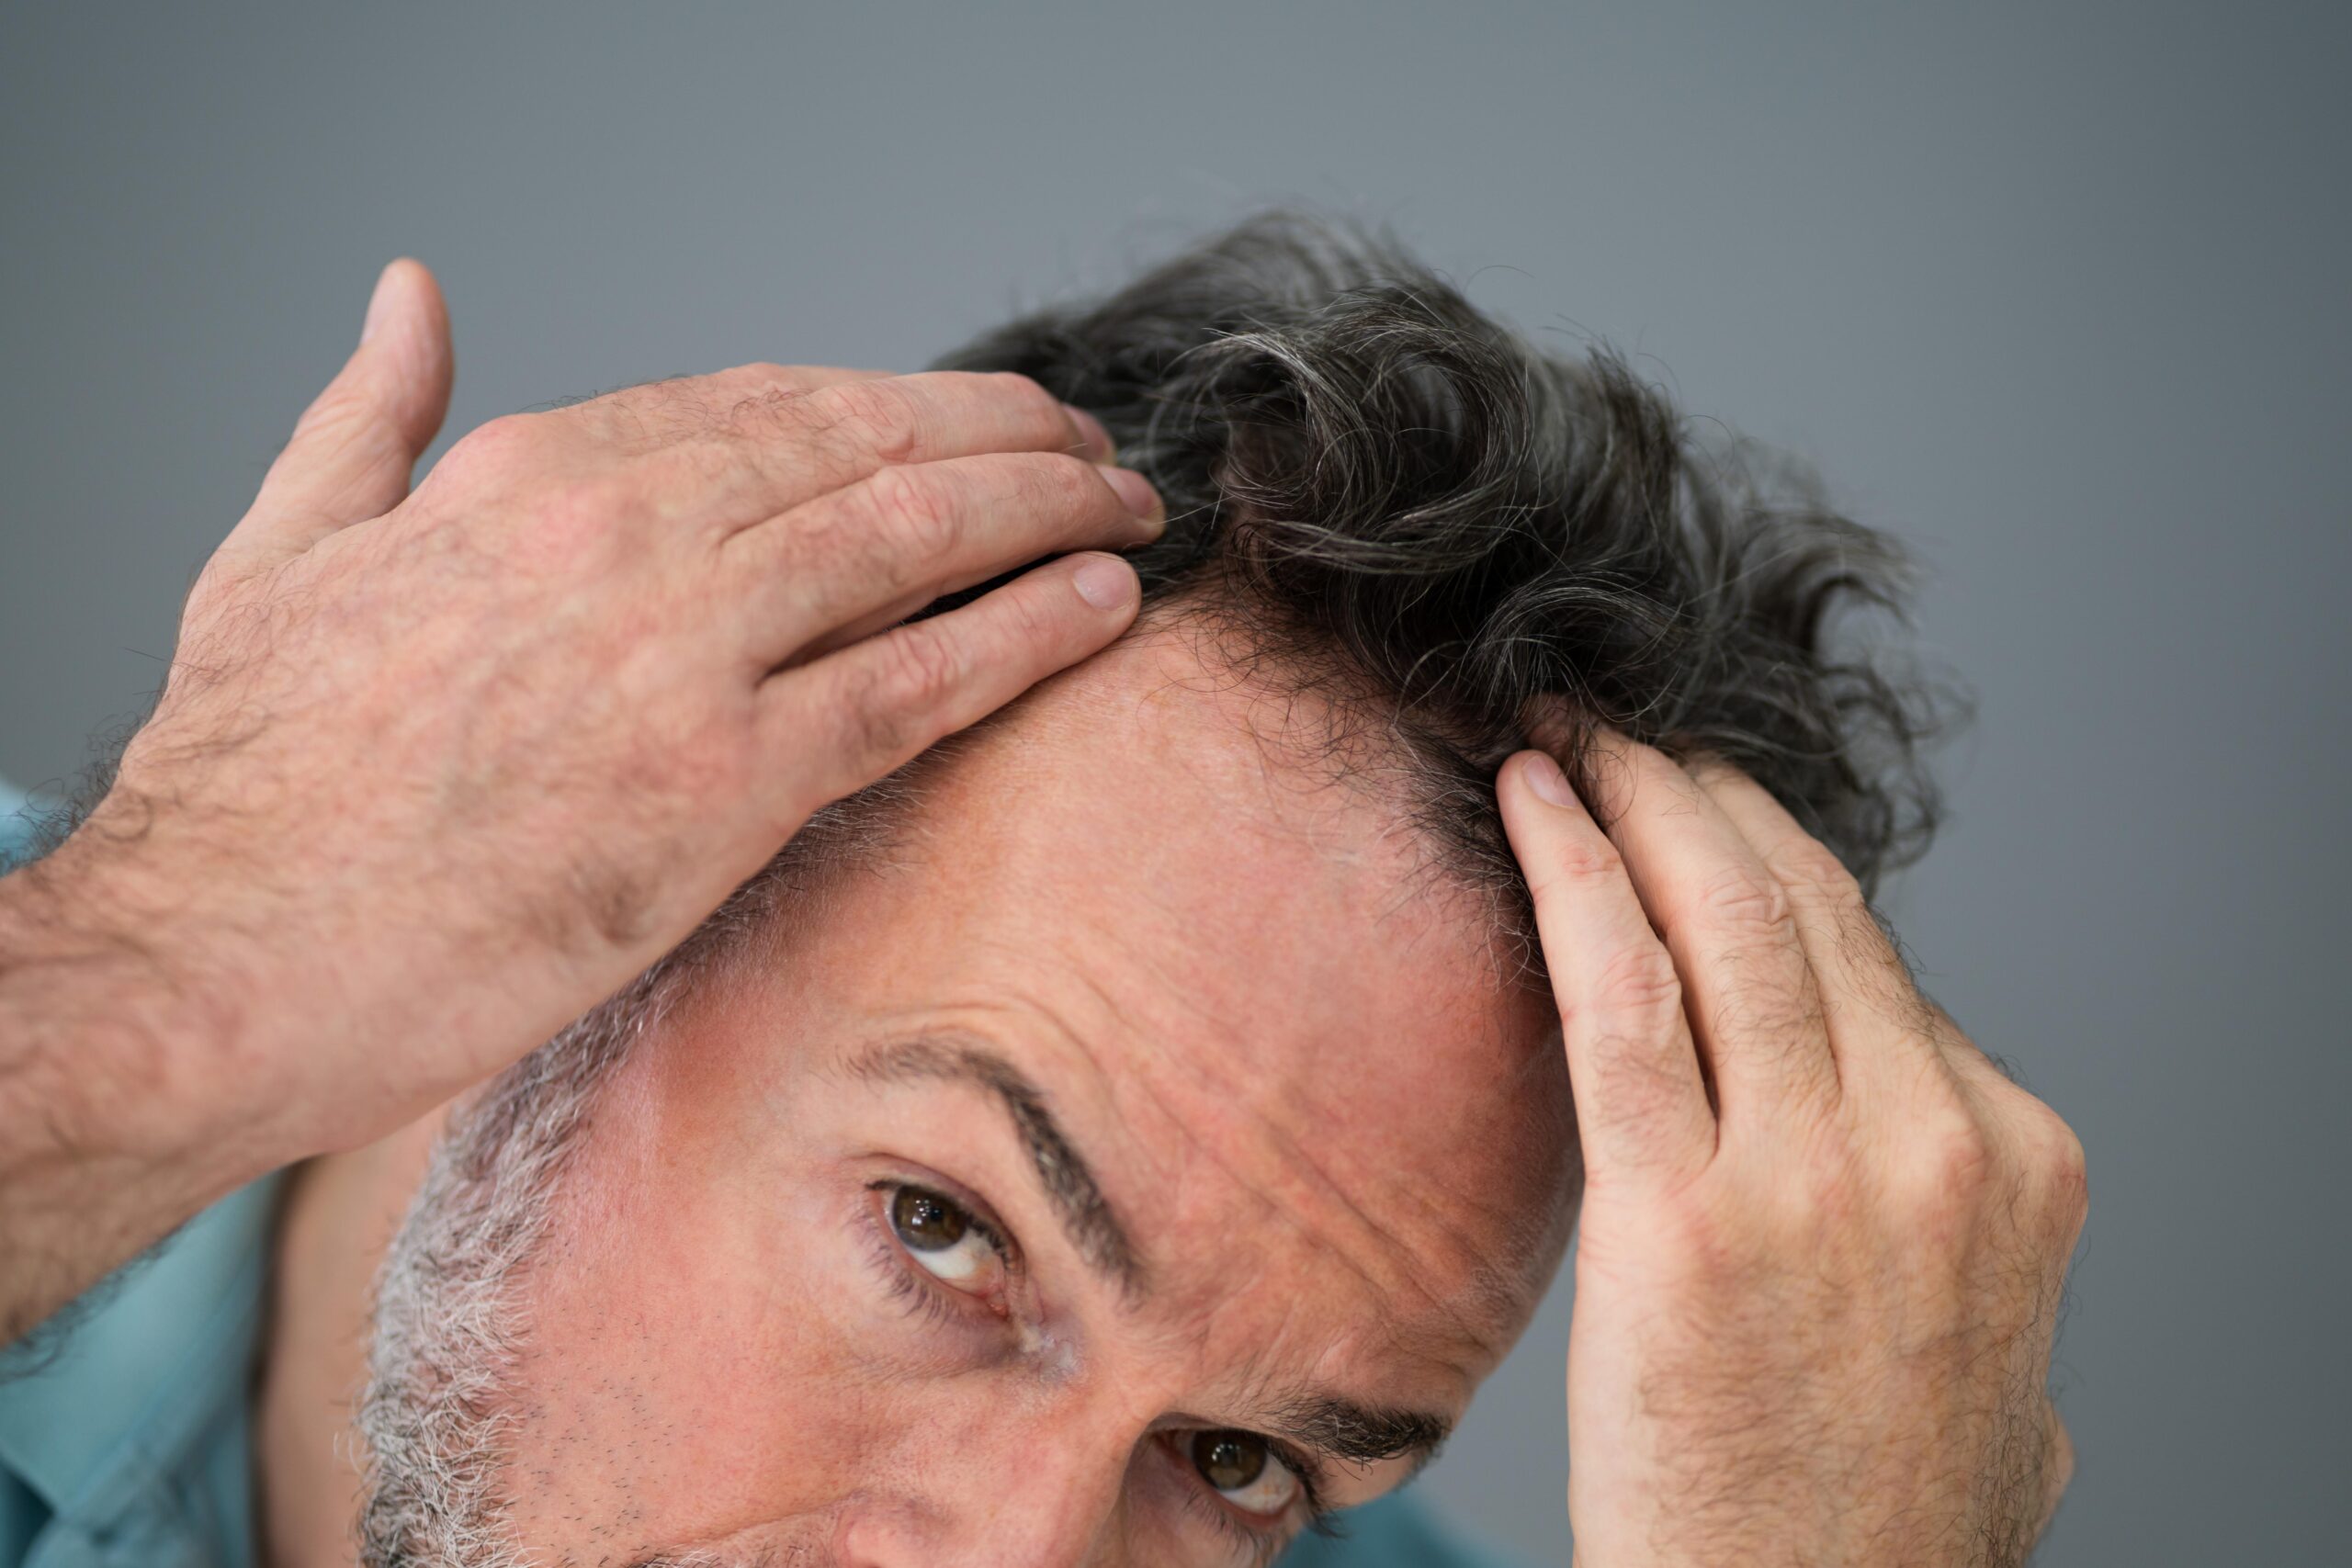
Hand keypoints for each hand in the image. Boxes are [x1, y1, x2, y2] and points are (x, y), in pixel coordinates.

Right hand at [10, 260, 1158, 1244]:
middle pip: (871, 445)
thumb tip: (409, 296)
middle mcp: (627, 532)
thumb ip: (367, 413)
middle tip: (1089, 452)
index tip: (969, 417)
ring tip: (1123, 510)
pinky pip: (920, 681)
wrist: (206, 953)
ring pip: (917, 537)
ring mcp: (684, 653)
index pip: (768, 400)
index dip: (894, 402)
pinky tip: (1101, 604)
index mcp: (535, 472)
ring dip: (1047, 511)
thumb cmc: (241, 781)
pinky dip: (1028, 631)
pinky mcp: (724, 785)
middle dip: (1006, 437)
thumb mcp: (280, 545)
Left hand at [1498, 739, 2085, 1566]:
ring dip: (1632, 795)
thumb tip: (1928, 1201)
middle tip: (1621, 733)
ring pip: (1719, 915)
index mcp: (2019, 1159)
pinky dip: (1570, 873)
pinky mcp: (1682, 1215)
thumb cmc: (1879, 1525)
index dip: (1771, 869)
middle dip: (1701, 794)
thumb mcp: (1997, 1368)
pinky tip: (1526, 799)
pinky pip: (1616, 992)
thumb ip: (1970, 1253)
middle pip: (1805, 902)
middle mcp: (1935, 1140)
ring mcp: (1814, 1172)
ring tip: (1564, 733)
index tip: (1694, 819)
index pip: (1880, 962)